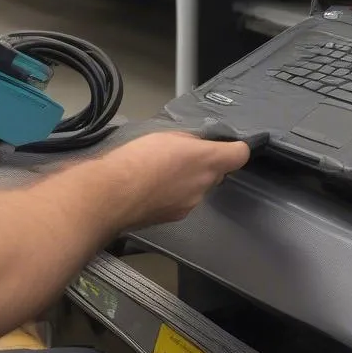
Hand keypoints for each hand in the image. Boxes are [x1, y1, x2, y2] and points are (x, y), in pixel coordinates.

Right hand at [100, 132, 250, 228]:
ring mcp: (190, 204)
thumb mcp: (166, 134)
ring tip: (160, 170)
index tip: (225, 143)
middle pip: (216, 172)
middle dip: (203, 164)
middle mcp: (204, 185)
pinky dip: (172, 194)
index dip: (234, 147)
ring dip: (186, 180)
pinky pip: (182, 201)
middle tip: (179, 153)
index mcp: (207, 160)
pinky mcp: (174, 217)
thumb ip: (189, 139)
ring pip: (198, 187)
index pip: (240, 154)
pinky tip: (152, 187)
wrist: (111, 195)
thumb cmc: (136, 160)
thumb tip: (197, 143)